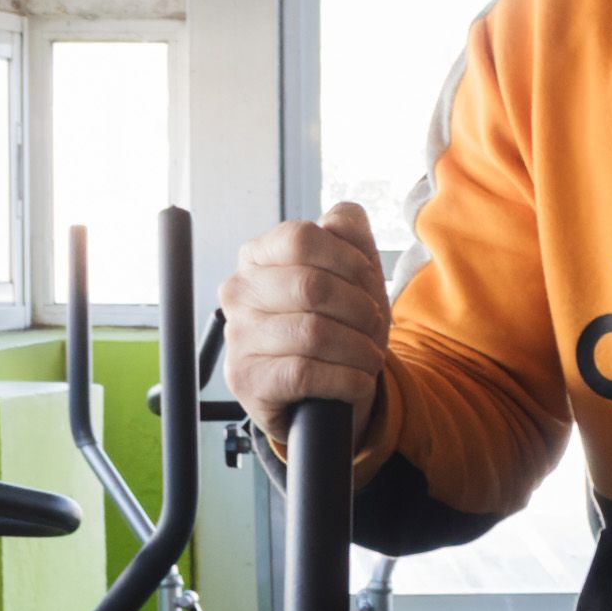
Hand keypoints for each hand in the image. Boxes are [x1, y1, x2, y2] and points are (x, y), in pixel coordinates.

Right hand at [220, 203, 395, 442]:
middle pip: (312, 286)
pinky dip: (346, 379)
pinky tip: (356, 381)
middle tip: (374, 328)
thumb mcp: (350, 271)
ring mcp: (237, 335)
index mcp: (258, 255)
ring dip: (359, 349)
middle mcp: (239, 291)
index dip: (348, 259)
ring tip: (368, 357)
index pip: (302, 237)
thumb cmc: (337, 324)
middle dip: (360, 310)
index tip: (369, 283)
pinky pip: (304, 373)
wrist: (324, 392)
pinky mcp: (245, 378)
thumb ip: (348, 231)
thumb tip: (340, 218)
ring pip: (313, 333)